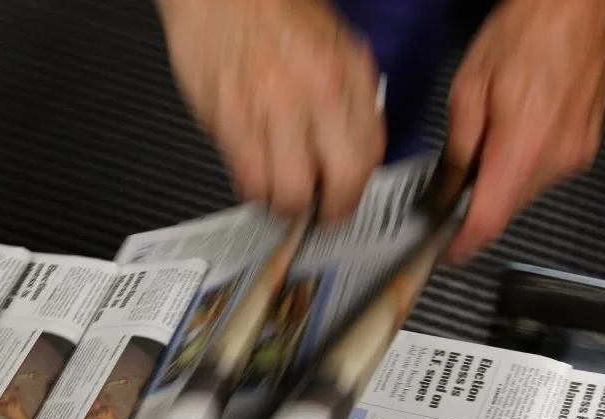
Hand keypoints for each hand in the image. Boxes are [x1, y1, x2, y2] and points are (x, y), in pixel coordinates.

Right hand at [155, 0, 385, 219]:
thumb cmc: (271, 14)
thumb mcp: (333, 45)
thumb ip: (347, 97)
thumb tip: (352, 146)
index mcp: (349, 75)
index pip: (371, 155)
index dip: (357, 189)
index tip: (344, 197)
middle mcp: (320, 93)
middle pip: (342, 184)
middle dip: (329, 212)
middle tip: (316, 213)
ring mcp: (276, 109)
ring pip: (293, 194)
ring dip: (285, 206)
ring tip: (278, 195)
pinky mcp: (233, 120)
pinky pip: (251, 182)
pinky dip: (252, 191)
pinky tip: (251, 177)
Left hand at [446, 0, 604, 261]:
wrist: (580, 7)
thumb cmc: (525, 35)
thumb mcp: (469, 93)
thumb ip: (457, 153)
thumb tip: (445, 193)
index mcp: (522, 151)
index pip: (488, 222)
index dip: (462, 245)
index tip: (444, 254)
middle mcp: (554, 162)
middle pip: (505, 210)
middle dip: (476, 207)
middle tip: (450, 190)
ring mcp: (575, 156)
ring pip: (524, 193)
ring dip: (499, 184)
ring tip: (485, 146)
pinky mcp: (585, 148)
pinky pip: (544, 173)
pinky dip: (522, 167)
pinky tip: (512, 136)